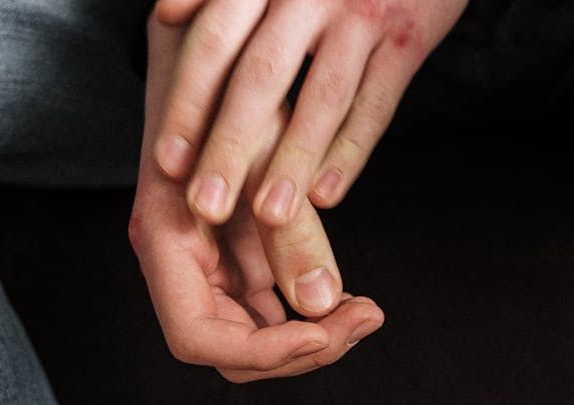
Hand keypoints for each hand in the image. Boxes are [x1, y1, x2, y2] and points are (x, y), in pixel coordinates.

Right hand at [131, 19, 383, 381]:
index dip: (261, 350)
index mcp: (164, 242)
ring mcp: (205, 264)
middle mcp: (178, 264)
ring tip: (364, 311)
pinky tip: (346, 298)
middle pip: (230, 349)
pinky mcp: (233, 257)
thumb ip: (291, 234)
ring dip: (309, 335)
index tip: (321, 334)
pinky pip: (267, 306)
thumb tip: (321, 305)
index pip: (198, 337)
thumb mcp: (266, 159)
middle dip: (298, 348)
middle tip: (364, 320)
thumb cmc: (230, 92)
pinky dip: (306, 311)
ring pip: (252, 335)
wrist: (215, 55)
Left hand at [152, 0, 467, 225]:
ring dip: (293, 160)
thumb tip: (164, 15)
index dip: (189, 103)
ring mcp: (361, 14)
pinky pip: (377, 102)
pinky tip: (325, 195)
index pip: (214, 41)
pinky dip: (351, 151)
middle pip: (261, 76)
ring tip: (267, 215)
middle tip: (205, 205)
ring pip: (323, 97)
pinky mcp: (408, 38)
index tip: (168, 162)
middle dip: (230, 146)